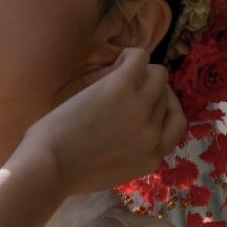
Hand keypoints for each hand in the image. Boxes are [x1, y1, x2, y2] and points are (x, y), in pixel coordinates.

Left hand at [20, 48, 185, 194]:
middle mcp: (153, 133)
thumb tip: (129, 131)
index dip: (165, 107)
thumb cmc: (68, 171)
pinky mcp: (121, 87)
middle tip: (129, 84)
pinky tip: (117, 61)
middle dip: (150, 88)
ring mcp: (140, 108)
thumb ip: (130, 153)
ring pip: (158, 74)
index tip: (148, 101)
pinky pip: (139, 58)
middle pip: (165, 96)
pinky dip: (131, 55)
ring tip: (120, 71)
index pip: (176, 123)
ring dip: (143, 70)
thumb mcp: (114, 171)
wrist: (50, 166)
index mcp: (153, 158)